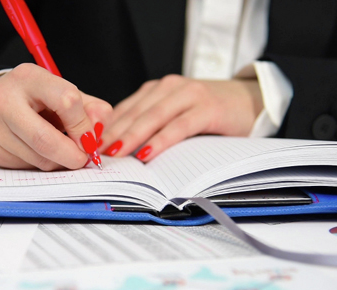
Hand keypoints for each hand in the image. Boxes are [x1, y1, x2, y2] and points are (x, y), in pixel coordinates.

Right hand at [0, 63, 111, 169]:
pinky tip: (39, 151)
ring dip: (59, 161)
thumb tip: (99, 130)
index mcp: (28, 77)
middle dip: (72, 155)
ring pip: (39, 158)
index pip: (67, 101)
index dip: (84, 125)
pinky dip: (42, 164)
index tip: (90, 138)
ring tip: (60, 149)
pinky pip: (27, 167)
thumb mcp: (62, 92)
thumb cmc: (33, 99)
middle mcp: (4, 100)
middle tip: (83, 158)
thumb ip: (89, 108)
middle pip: (46, 139)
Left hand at [99, 74, 262, 161]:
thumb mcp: (174, 112)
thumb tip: (117, 147)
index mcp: (156, 89)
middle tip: (93, 153)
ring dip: (131, 136)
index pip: (124, 110)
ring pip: (152, 117)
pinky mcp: (207, 108)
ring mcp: (188, 95)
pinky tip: (147, 154)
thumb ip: (150, 123)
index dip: (104, 128)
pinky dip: (161, 140)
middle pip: (133, 113)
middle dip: (111, 134)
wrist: (250, 98)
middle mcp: (168, 87)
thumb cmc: (207, 110)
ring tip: (114, 154)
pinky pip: (178, 126)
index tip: (86, 146)